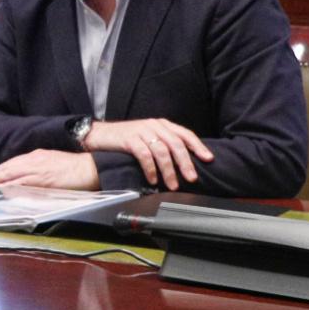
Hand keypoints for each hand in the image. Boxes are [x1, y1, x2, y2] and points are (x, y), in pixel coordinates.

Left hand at [0, 148, 99, 190]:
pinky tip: (4, 189)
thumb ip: (38, 168)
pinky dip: (12, 185)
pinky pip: (23, 182)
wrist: (89, 167)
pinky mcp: (43, 179)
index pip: (12, 163)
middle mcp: (34, 160)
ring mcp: (38, 169)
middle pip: (8, 167)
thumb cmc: (73, 167)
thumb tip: (26, 177)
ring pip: (12, 173)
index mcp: (36, 156)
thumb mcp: (51, 162)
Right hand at [82, 116, 212, 188]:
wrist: (100, 134)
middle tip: (191, 178)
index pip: (185, 134)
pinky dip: (151, 169)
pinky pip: (144, 155)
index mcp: (162, 124)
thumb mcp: (148, 137)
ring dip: (169, 170)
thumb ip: (164, 144)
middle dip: (185, 162)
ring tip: (172, 184)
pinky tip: (153, 179)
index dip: (198, 146)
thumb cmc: (126, 139)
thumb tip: (183, 162)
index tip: (208, 159)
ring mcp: (141, 131)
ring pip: (162, 151)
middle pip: (176, 144)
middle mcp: (154, 125)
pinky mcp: (129, 139)